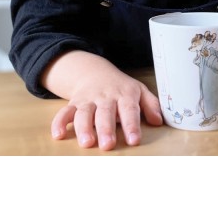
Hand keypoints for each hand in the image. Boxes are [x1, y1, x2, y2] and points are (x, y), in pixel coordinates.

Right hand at [44, 51, 162, 150]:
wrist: (95, 71)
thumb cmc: (121, 87)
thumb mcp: (139, 91)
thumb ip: (151, 105)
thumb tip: (159, 121)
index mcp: (125, 94)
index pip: (129, 109)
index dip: (132, 125)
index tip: (134, 140)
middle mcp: (106, 97)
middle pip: (105, 113)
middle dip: (106, 129)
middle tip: (108, 145)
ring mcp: (88, 100)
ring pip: (84, 113)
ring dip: (84, 128)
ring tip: (87, 143)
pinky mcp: (73, 103)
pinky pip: (64, 112)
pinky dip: (59, 122)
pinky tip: (58, 134)